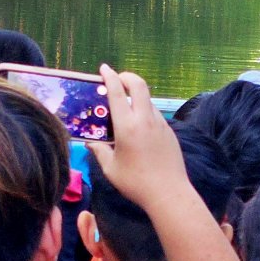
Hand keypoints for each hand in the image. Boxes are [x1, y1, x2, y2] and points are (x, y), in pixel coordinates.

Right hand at [85, 64, 188, 215]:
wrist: (168, 192)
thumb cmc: (135, 183)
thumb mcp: (111, 169)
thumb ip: (99, 152)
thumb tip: (90, 142)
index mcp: (127, 126)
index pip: (117, 92)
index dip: (110, 76)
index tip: (104, 68)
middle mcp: (145, 119)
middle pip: (138, 84)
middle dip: (127, 76)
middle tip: (117, 79)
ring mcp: (160, 123)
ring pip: (147, 98)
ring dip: (136, 95)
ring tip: (125, 105)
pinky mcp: (169, 130)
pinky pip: (154, 113)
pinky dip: (144, 110)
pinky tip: (139, 126)